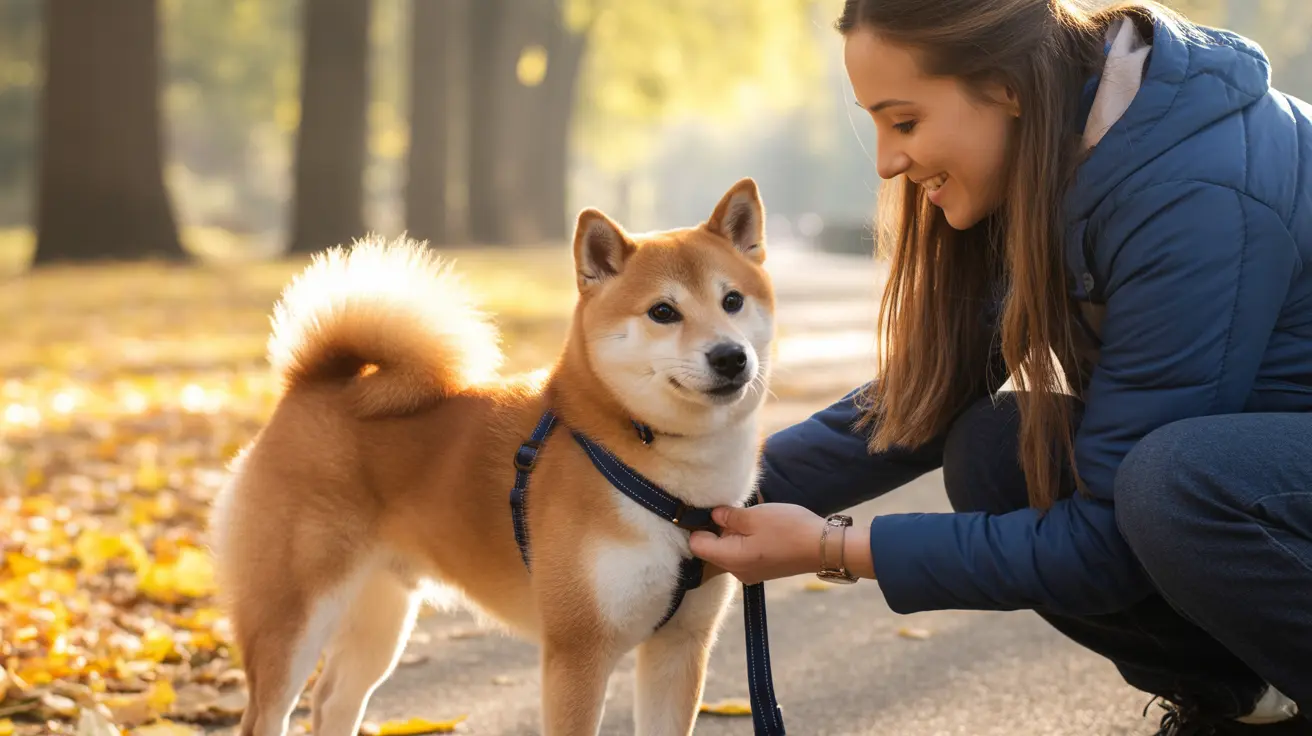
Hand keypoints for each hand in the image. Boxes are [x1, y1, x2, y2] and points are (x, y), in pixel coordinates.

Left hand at [688, 503, 828, 584]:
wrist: (823, 547)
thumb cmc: (788, 530)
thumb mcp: (754, 516)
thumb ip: (728, 517)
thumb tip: (714, 516)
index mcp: (729, 559)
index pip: (697, 545)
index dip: (699, 526)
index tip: (710, 511)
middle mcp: (737, 572)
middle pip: (713, 549)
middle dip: (719, 529)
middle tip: (736, 511)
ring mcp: (751, 573)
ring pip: (730, 550)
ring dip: (735, 533)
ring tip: (752, 518)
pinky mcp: (763, 570)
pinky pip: (745, 554)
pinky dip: (747, 540)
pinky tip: (763, 528)